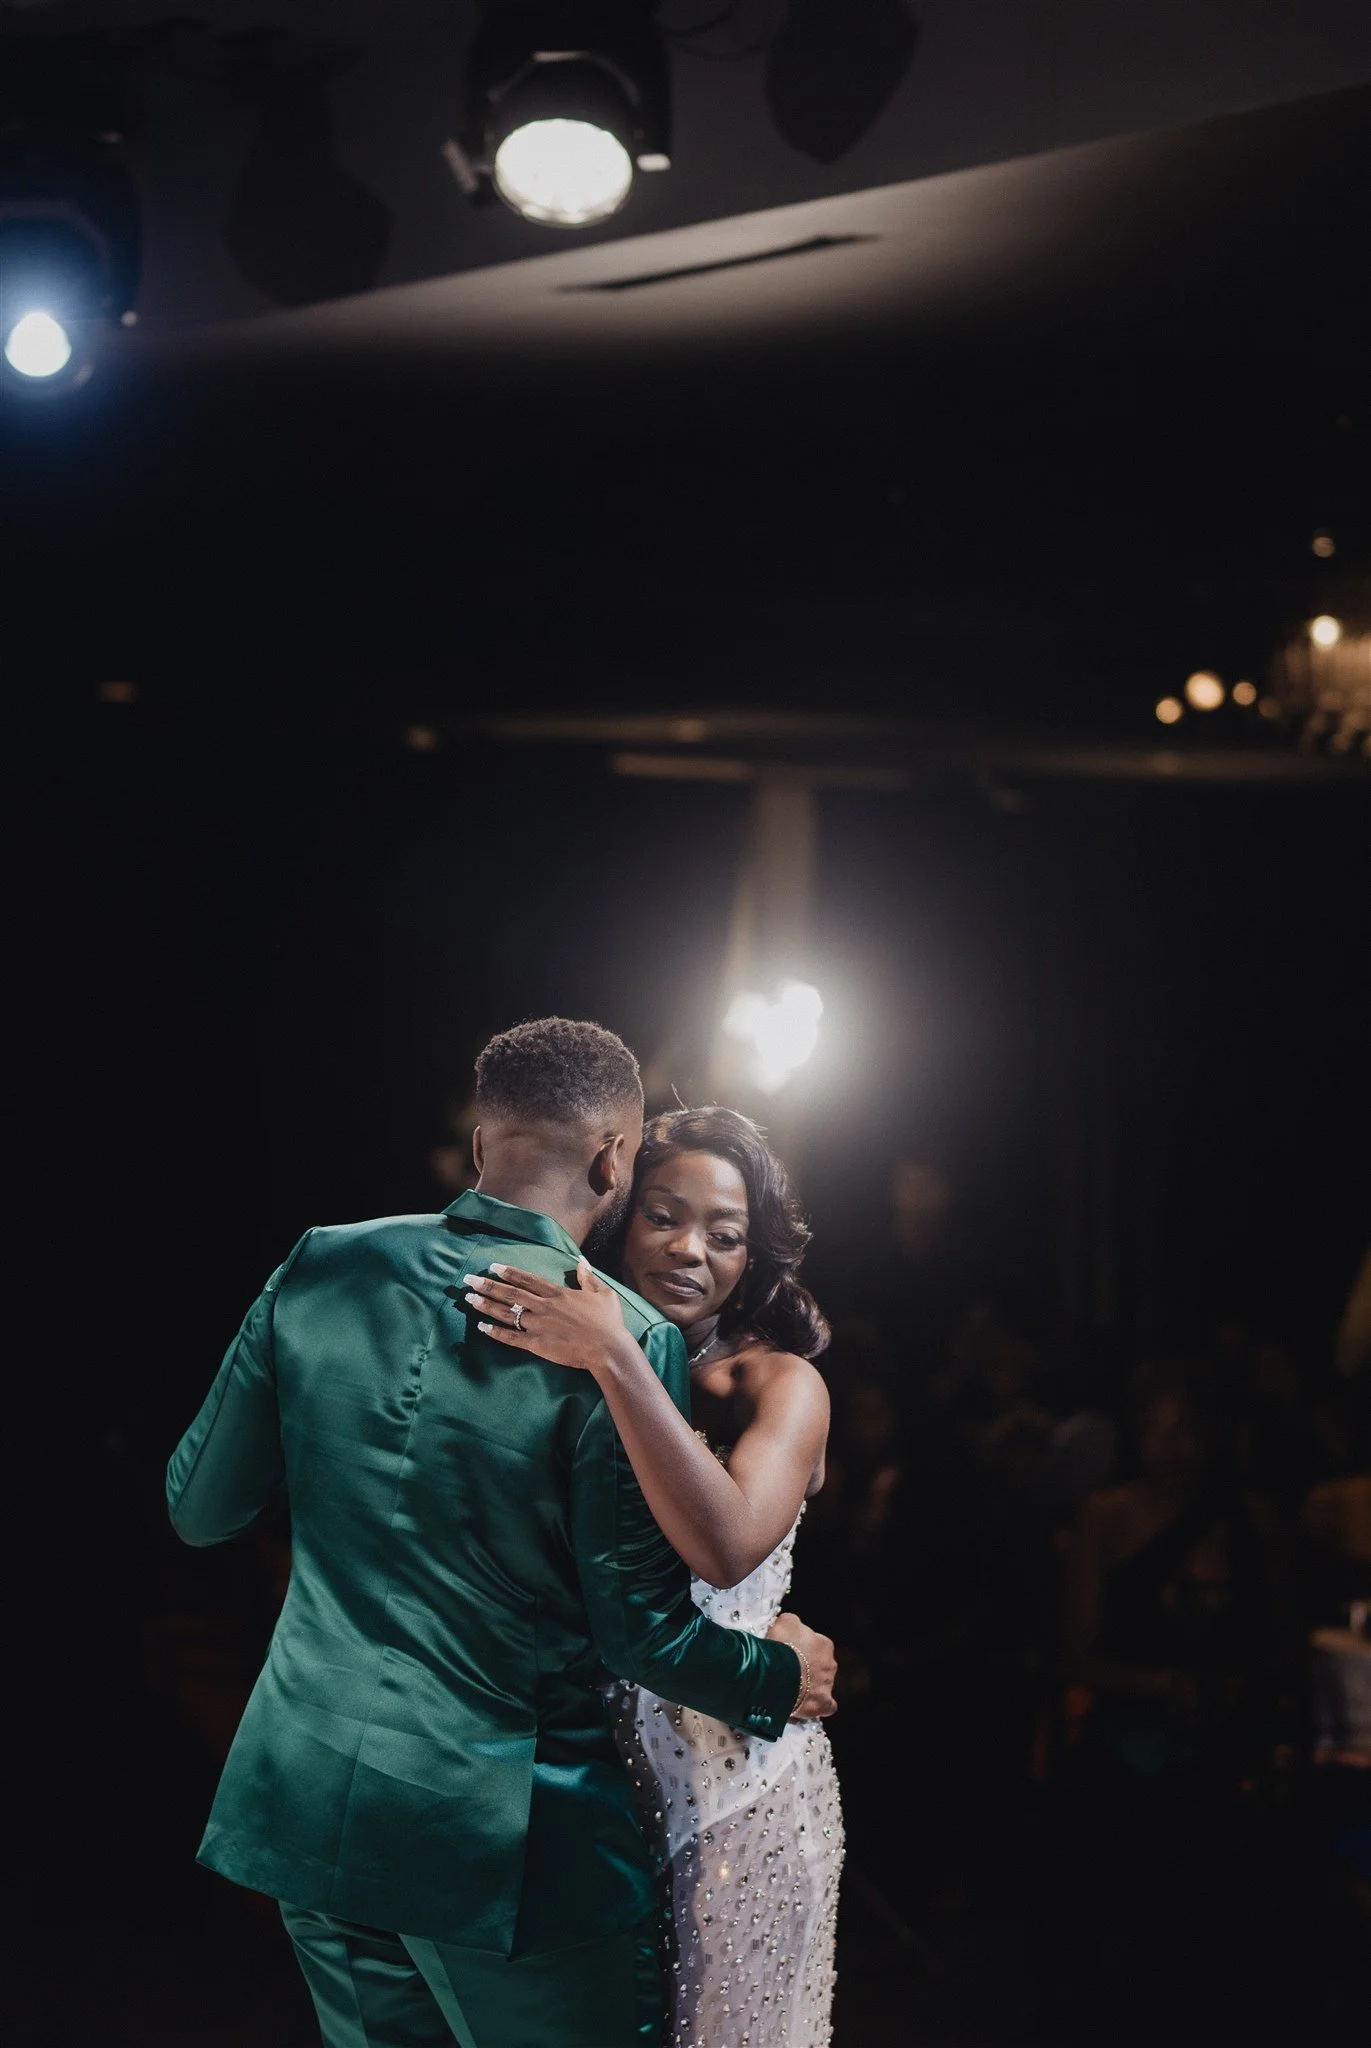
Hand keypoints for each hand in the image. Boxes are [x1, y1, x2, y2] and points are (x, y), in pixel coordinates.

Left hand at [463, 1259, 628, 1374]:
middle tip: (469, 1279)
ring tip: (469, 1298)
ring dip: (486, 1305)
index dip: (510, 1272)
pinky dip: (495, 1332)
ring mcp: (538, 1325)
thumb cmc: (609, 1322)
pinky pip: (511, 1337)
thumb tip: (581, 1261)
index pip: (528, 1280)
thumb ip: (588, 1277)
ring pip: (507, 1312)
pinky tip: (482, 1327)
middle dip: (488, 1285)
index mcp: (558, 1294)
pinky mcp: (537, 1344)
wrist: (608, 1349)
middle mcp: (544, 1306)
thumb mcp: (603, 1294)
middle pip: (511, 1293)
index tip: (493, 1267)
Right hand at [768, 1610, 837, 1718]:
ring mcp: (828, 1685)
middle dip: (807, 1669)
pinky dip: (819, 1707)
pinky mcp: (823, 1704)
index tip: (789, 1654)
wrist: (780, 1674)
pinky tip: (807, 1707)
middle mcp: (830, 1664)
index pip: (816, 1646)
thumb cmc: (782, 1646)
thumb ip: (793, 1623)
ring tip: (791, 1690)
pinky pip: (827, 1706)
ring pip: (822, 1685)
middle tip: (788, 1673)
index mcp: (824, 1644)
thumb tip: (794, 1626)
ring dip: (810, 1687)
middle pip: (820, 1666)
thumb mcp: (785, 1622)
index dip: (802, 1650)